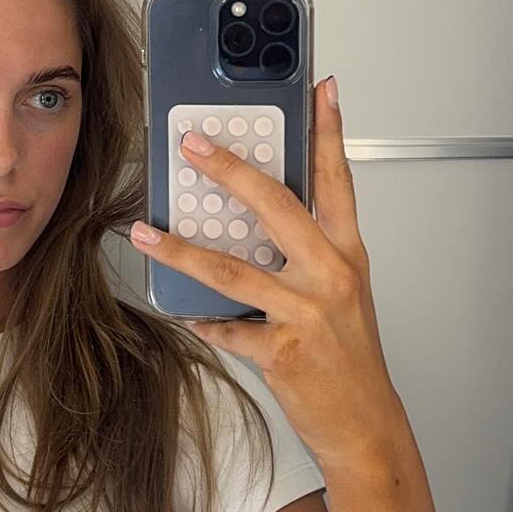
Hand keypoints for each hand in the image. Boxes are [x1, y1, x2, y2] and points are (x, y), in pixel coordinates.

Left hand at [129, 77, 405, 474]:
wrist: (365, 422)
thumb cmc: (350, 356)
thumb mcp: (343, 292)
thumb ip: (310, 251)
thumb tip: (256, 218)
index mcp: (346, 253)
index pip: (337, 179)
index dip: (328, 130)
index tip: (319, 88)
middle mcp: (329, 274)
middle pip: (276, 206)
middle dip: (231, 170)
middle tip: (194, 145)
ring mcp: (306, 311)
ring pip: (232, 269)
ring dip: (182, 248)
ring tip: (147, 231)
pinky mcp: (282, 350)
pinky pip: (227, 328)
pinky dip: (203, 322)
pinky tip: (185, 315)